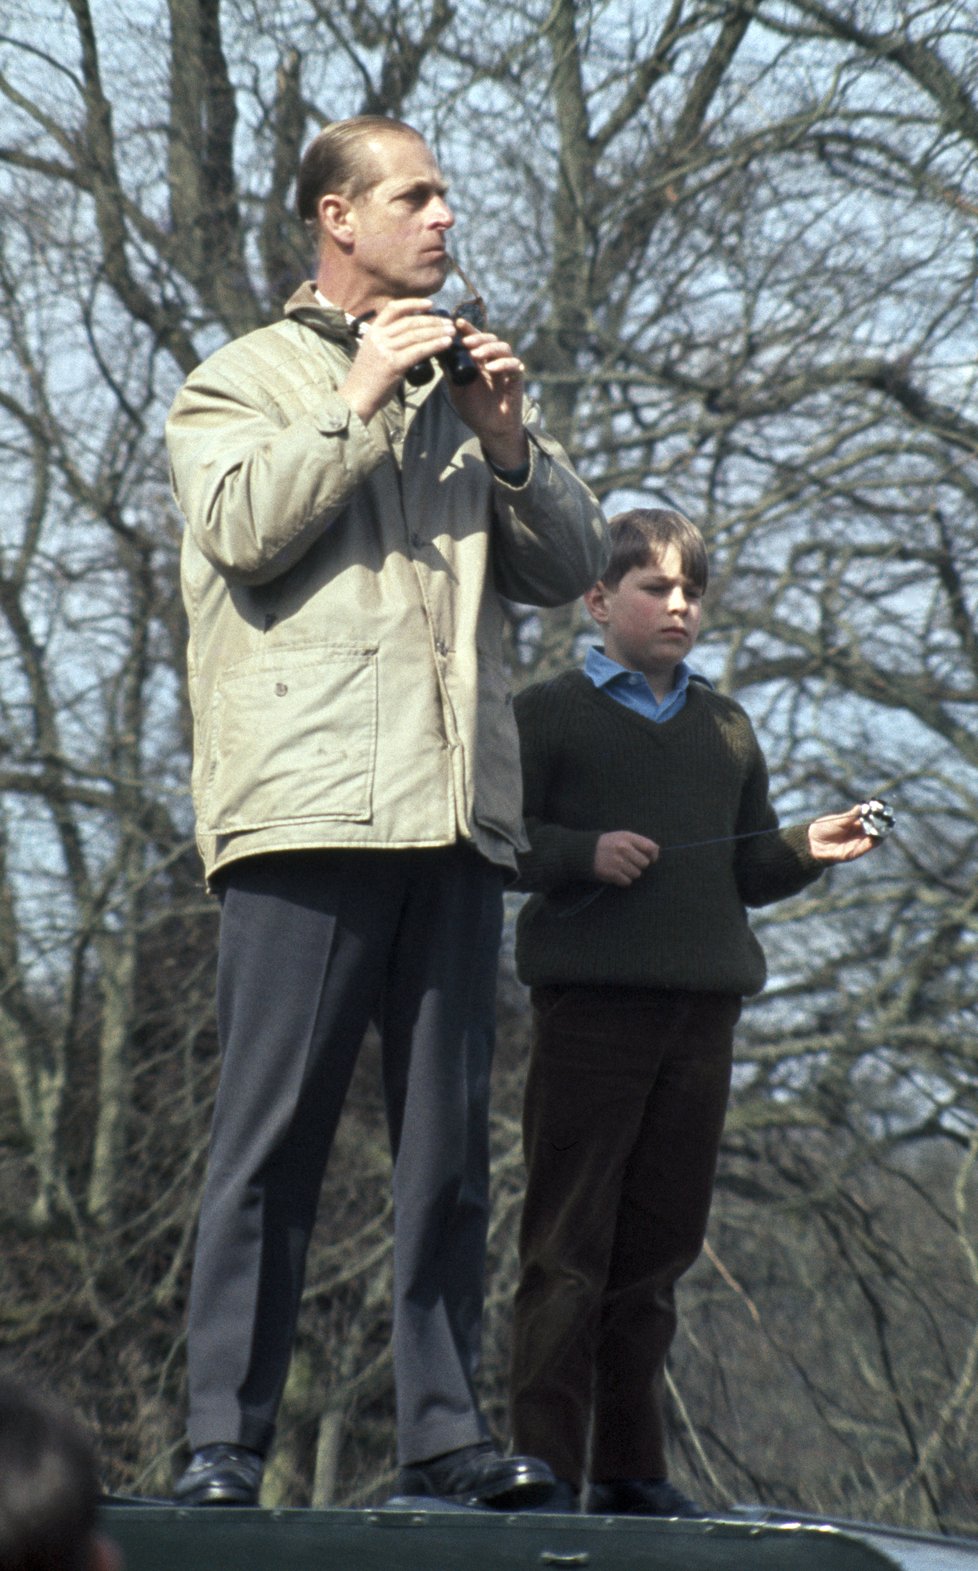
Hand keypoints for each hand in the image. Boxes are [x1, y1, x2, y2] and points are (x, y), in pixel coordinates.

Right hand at [339, 299, 455, 422]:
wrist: (355, 399)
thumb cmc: (367, 380)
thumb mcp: (373, 353)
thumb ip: (388, 343)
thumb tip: (411, 339)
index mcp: (373, 331)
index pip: (393, 308)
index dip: (413, 303)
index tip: (430, 304)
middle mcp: (378, 337)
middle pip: (410, 322)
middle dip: (432, 321)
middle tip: (449, 323)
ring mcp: (385, 350)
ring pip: (416, 335)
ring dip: (437, 332)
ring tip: (451, 332)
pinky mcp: (393, 364)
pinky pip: (418, 351)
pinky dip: (435, 345)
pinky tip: (446, 343)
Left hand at [447, 318, 529, 469]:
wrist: (491, 430)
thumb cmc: (475, 410)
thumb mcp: (456, 389)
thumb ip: (449, 371)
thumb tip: (435, 351)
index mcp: (479, 361)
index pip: (475, 339)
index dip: (468, 329)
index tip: (457, 323)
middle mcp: (493, 361)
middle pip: (490, 339)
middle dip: (477, 338)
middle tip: (465, 342)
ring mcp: (506, 369)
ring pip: (503, 347)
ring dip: (489, 348)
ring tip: (476, 355)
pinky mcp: (516, 379)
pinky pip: (514, 365)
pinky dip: (502, 363)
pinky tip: (491, 368)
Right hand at [593, 830, 659, 885]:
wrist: (586, 852)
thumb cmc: (609, 844)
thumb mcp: (623, 836)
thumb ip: (640, 842)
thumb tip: (656, 852)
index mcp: (628, 837)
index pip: (651, 848)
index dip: (653, 855)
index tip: (650, 858)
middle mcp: (623, 848)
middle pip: (645, 863)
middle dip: (638, 864)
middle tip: (629, 862)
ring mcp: (618, 862)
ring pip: (637, 874)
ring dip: (630, 873)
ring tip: (621, 867)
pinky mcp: (612, 873)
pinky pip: (627, 882)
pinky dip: (623, 880)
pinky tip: (616, 873)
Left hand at [807, 805, 885, 862]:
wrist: (812, 843)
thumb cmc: (824, 829)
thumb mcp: (839, 820)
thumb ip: (851, 815)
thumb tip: (863, 807)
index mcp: (856, 822)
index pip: (871, 817)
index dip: (878, 813)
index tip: (883, 807)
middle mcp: (859, 832)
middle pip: (876, 827)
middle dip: (883, 822)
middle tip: (888, 816)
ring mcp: (858, 842)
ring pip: (875, 837)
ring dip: (881, 832)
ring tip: (886, 825)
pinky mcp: (855, 852)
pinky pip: (867, 847)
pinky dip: (874, 842)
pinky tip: (878, 836)